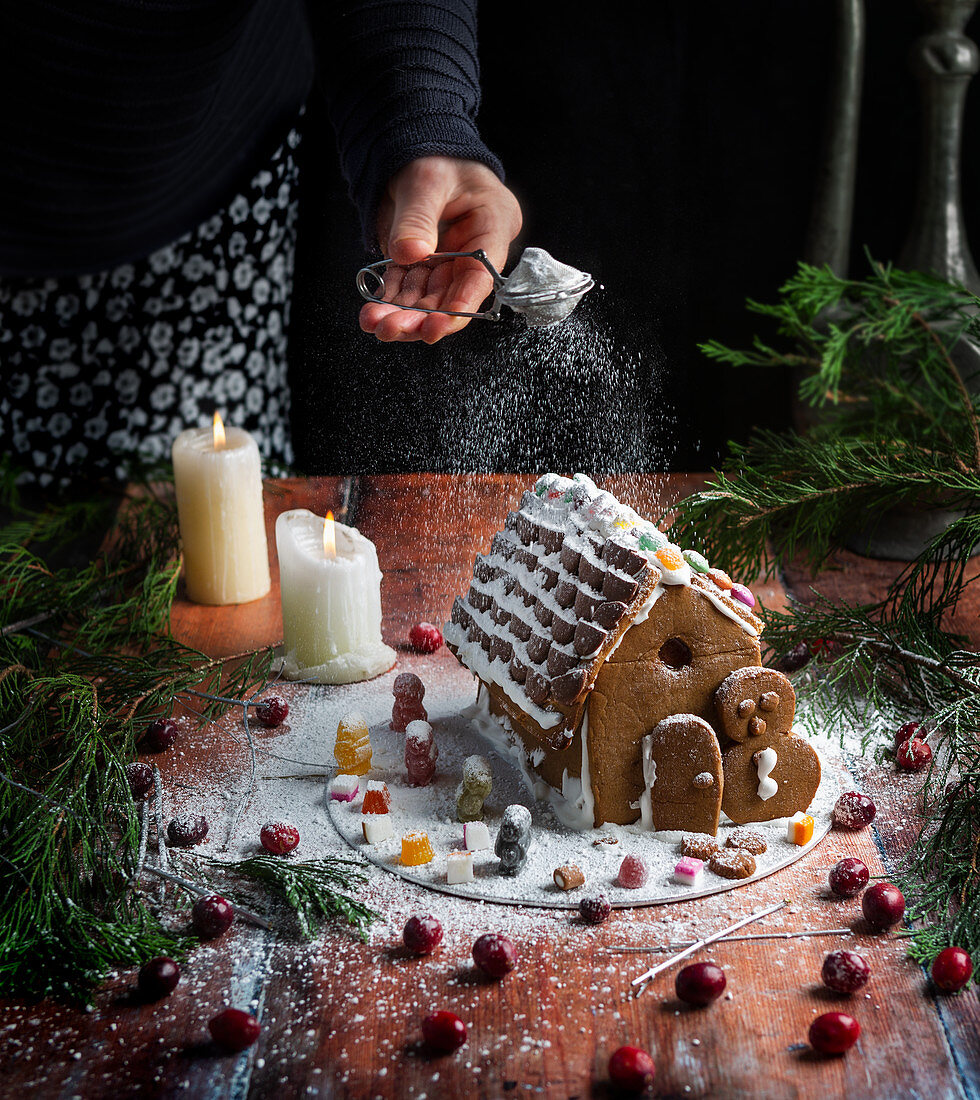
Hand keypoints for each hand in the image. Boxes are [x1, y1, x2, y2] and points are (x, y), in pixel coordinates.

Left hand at [359, 156, 522, 343]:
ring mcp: (448, 258)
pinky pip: (410, 289)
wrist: (414, 148)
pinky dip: (392, 302)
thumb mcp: (426, 179)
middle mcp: (473, 249)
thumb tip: (408, 253)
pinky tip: (373, 313)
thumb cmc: (434, 154)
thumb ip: (418, 217)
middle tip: (393, 328)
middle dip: (422, 317)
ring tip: (376, 324)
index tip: (436, 325)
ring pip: (430, 298)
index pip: (480, 275)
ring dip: (403, 315)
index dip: (460, 305)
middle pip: (452, 295)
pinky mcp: (425, 262)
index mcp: (492, 224)